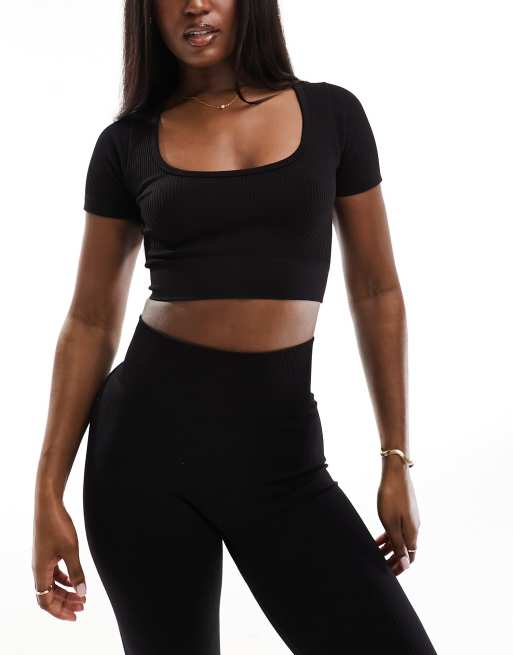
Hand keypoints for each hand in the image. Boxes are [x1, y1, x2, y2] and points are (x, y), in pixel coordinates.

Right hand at [32, 492, 86, 620]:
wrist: (49, 504)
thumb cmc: (58, 525)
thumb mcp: (71, 550)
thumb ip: (77, 572)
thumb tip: (82, 592)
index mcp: (40, 571)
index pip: (46, 602)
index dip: (59, 611)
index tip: (75, 616)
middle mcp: (38, 568)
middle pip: (49, 595)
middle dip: (66, 603)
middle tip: (83, 607)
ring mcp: (42, 560)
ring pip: (52, 584)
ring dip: (66, 591)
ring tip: (82, 595)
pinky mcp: (46, 552)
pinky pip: (53, 573)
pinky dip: (64, 579)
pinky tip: (75, 580)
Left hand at [376, 457, 419, 575]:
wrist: (395, 471)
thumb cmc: (391, 497)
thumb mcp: (390, 523)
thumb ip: (398, 544)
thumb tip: (406, 564)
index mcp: (412, 532)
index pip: (409, 557)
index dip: (400, 567)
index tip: (388, 574)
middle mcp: (414, 526)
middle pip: (406, 549)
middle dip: (394, 560)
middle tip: (380, 566)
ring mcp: (410, 517)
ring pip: (400, 539)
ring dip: (390, 548)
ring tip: (376, 553)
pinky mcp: (404, 510)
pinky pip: (397, 528)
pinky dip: (389, 536)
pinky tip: (378, 538)